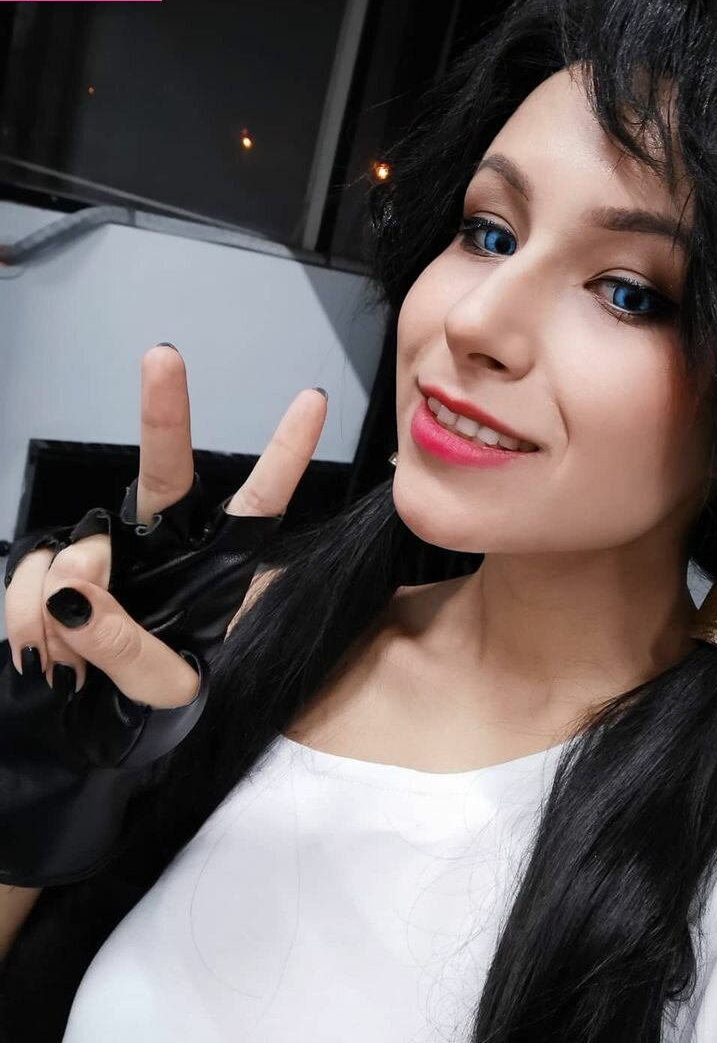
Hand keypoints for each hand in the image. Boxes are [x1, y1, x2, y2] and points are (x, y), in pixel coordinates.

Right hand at [3, 344, 326, 708]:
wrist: (102, 735)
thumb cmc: (163, 708)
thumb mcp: (165, 690)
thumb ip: (128, 648)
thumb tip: (73, 592)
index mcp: (218, 571)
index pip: (260, 504)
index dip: (285, 454)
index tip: (313, 399)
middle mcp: (167, 548)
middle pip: (165, 472)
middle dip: (164, 413)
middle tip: (164, 356)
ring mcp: (111, 554)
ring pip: (80, 547)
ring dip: (64, 606)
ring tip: (70, 665)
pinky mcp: (57, 567)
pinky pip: (32, 573)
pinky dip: (25, 616)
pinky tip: (41, 652)